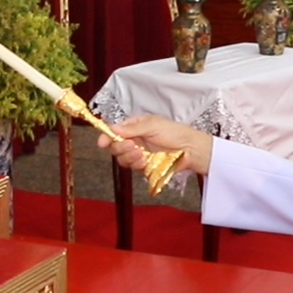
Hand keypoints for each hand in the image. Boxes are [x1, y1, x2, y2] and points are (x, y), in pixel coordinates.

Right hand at [94, 114, 211, 176]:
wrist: (190, 149)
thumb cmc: (174, 132)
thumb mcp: (153, 124)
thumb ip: (132, 128)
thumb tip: (114, 129)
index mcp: (134, 127)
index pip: (114, 132)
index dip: (106, 136)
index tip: (102, 142)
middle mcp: (134, 140)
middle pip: (115, 147)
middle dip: (121, 147)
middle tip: (133, 145)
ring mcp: (138, 154)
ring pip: (122, 159)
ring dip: (129, 157)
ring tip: (142, 154)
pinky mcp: (144, 166)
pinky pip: (133, 168)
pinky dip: (137, 164)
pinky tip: (145, 161)